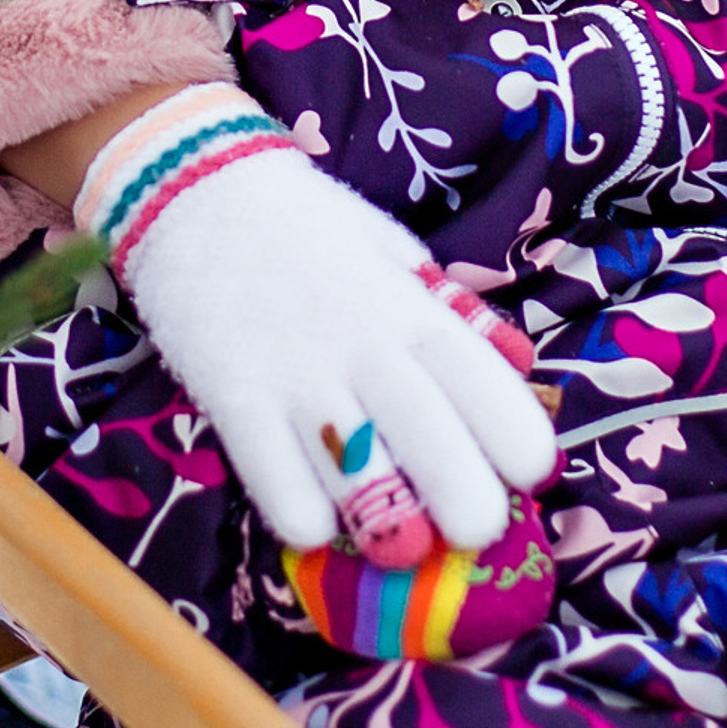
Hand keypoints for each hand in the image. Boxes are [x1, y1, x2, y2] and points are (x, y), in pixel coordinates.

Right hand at [77, 86, 555, 553]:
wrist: (194, 188)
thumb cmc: (306, 223)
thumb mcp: (392, 249)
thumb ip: (449, 310)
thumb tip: (521, 363)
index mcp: (410, 306)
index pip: (484, 381)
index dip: (520, 439)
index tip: (531, 475)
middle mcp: (363, 346)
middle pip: (434, 442)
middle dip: (470, 506)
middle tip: (476, 531)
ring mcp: (296, 377)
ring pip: (358, 478)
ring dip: (388, 526)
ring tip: (399, 539)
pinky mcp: (233, 400)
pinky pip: (277, 487)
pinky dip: (305, 520)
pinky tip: (316, 518)